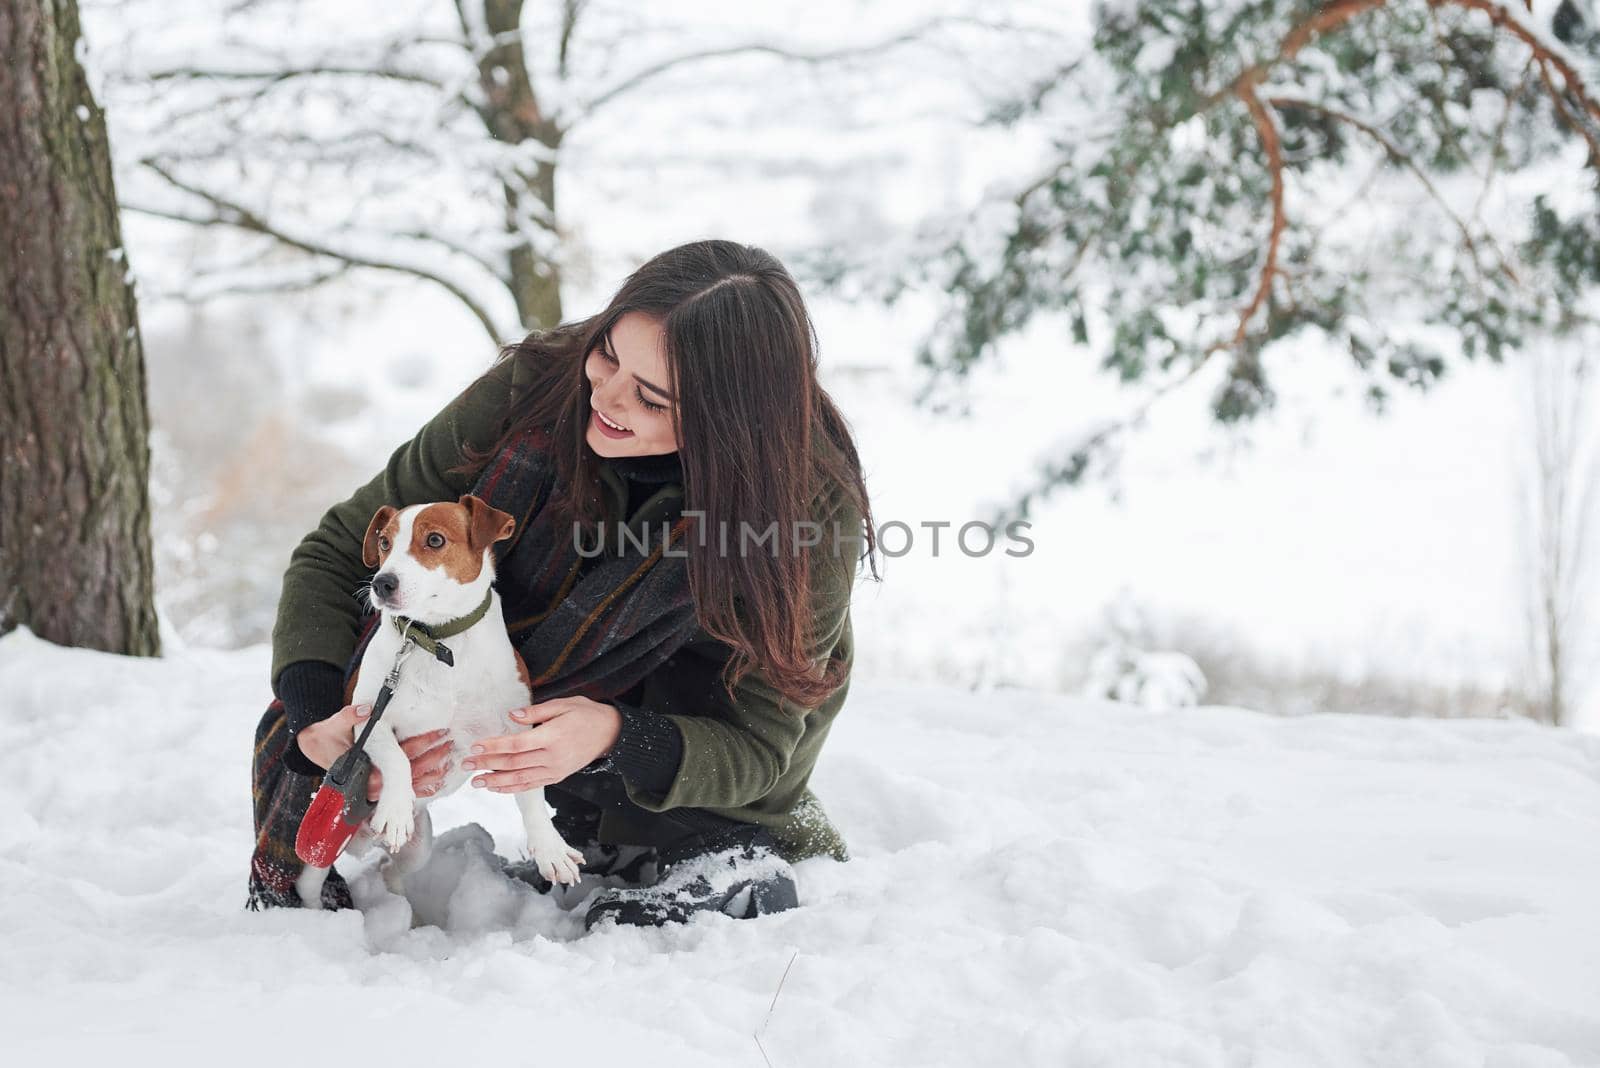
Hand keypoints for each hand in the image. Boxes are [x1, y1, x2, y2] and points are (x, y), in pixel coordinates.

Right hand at [294, 704, 454, 801]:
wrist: (315, 749)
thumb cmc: (326, 737)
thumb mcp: (334, 724)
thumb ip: (350, 716)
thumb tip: (367, 709)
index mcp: (364, 768)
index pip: (400, 756)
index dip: (422, 743)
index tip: (439, 733)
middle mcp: (372, 782)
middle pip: (410, 771)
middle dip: (434, 758)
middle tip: (451, 743)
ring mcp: (376, 787)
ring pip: (409, 784)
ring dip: (431, 773)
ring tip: (450, 761)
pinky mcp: (378, 787)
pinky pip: (403, 791)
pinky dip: (421, 787)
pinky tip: (437, 781)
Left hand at [461, 697, 621, 793]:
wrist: (610, 733)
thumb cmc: (586, 715)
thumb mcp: (563, 704)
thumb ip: (536, 712)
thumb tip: (511, 716)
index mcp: (552, 737)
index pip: (516, 744)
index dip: (494, 746)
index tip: (475, 747)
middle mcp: (552, 757)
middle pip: (513, 763)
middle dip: (487, 764)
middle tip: (466, 765)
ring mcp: (554, 770)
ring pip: (519, 779)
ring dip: (495, 781)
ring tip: (476, 782)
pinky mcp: (556, 777)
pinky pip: (530, 785)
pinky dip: (512, 789)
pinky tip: (497, 788)